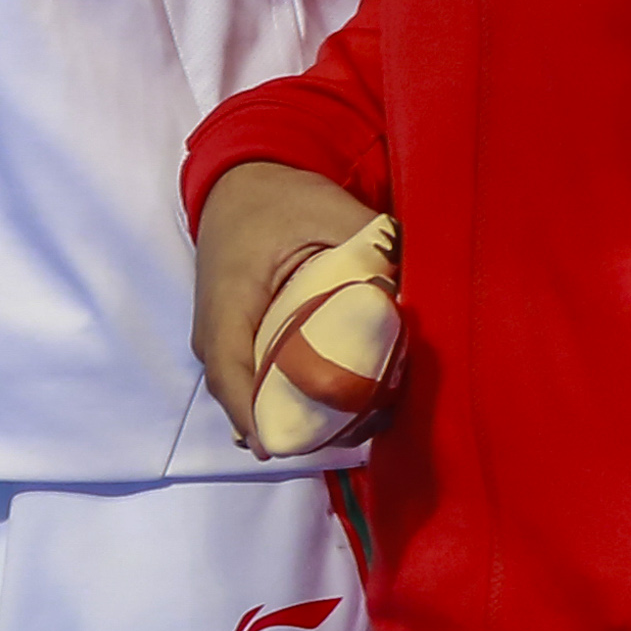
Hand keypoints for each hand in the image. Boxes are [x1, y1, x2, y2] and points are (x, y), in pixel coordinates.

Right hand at [193, 160, 376, 441]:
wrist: (240, 185)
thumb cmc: (280, 199)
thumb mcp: (330, 211)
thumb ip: (373, 247)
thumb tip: (416, 292)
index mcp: (229, 298)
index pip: (230, 370)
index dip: (251, 413)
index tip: (278, 445)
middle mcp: (213, 328)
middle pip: (239, 395)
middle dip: (284, 424)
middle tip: (345, 436)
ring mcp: (219, 338)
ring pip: (244, 393)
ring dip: (284, 414)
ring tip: (344, 426)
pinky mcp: (233, 340)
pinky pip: (251, 381)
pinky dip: (281, 398)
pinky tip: (327, 406)